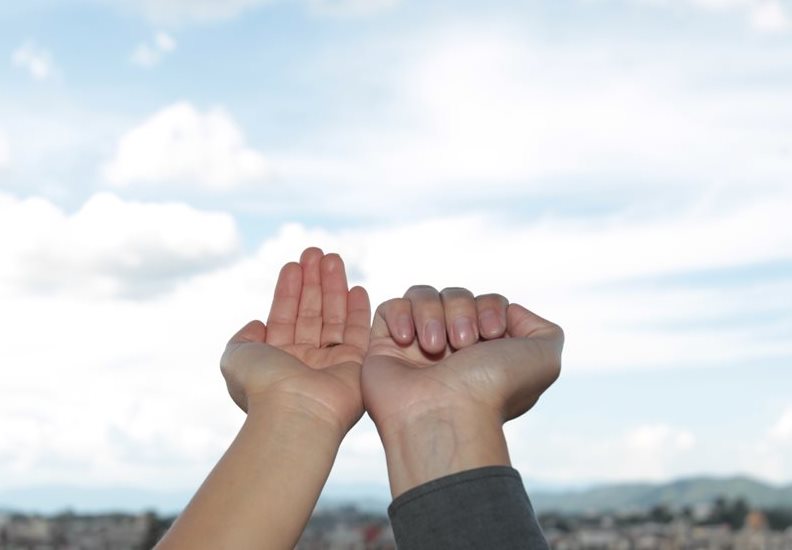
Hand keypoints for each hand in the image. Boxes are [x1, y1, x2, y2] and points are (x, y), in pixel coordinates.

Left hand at [221, 247, 370, 433]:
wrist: (295, 412)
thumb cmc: (263, 386)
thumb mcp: (235, 357)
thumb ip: (242, 338)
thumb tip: (257, 324)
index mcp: (277, 360)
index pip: (284, 316)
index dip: (288, 290)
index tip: (293, 264)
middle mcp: (304, 361)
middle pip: (310, 312)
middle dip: (313, 281)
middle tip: (315, 252)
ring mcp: (331, 364)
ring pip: (334, 317)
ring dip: (333, 286)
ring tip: (333, 258)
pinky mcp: (355, 367)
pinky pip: (358, 333)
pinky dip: (358, 311)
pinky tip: (356, 288)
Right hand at [361, 285, 562, 494]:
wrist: (444, 415)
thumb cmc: (493, 390)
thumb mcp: (544, 359)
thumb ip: (544, 330)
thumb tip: (510, 312)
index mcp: (486, 351)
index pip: (487, 302)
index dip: (490, 308)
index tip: (491, 335)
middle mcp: (452, 348)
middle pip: (456, 294)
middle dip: (462, 312)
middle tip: (463, 345)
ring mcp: (416, 346)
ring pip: (423, 295)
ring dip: (432, 315)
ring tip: (434, 348)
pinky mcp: (384, 346)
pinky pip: (391, 306)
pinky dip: (402, 315)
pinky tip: (408, 341)